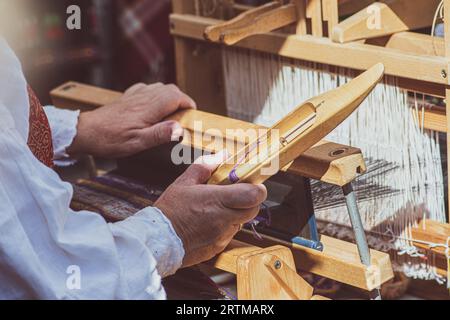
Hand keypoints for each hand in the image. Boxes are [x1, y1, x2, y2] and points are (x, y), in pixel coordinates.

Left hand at [68, 83, 195, 157]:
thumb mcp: (138, 142)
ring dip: (169, 96)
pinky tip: (153, 104)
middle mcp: (143, 97)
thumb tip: (180, 128)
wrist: (86, 131)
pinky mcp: (127, 98)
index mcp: (149, 107)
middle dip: (181, 99)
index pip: (176, 96)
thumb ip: (160, 134)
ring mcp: (134, 95)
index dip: (188, 103)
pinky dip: (155, 94)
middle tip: (184, 114)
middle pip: (170, 89)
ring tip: (172, 112)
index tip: (192, 113)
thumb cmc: (111, 139)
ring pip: (159, 87)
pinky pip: (146, 88)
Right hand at [155, 152, 266, 266]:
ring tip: (217, 208)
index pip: (254, 195)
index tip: (249, 182)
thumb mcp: (184, 182)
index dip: (257, 188)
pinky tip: (208, 222)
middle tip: (235, 194)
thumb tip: (221, 156)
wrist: (157, 240)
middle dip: (248, 200)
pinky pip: (230, 234)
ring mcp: (222, 235)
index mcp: (216, 200)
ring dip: (236, 213)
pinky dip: (225, 226)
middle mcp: (223, 219)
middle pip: (254, 209)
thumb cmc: (169, 211)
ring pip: (242, 222)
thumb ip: (205, 166)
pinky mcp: (218, 248)